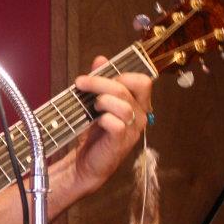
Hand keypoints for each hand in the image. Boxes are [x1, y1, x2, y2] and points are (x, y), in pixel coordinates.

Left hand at [67, 55, 153, 194]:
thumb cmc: (93, 133)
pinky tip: (95, 121)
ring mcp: (132, 131)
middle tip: (81, 83)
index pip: (142, 80)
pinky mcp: (121, 143)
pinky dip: (103, 118)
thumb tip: (100, 59)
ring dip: (103, 99)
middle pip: (133, 87)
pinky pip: (117, 124)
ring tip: (90, 106)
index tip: (97, 74)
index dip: (121, 73)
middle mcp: (140, 116)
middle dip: (103, 81)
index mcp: (137, 104)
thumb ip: (100, 82)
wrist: (83, 164)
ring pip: (125, 105)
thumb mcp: (95, 103)